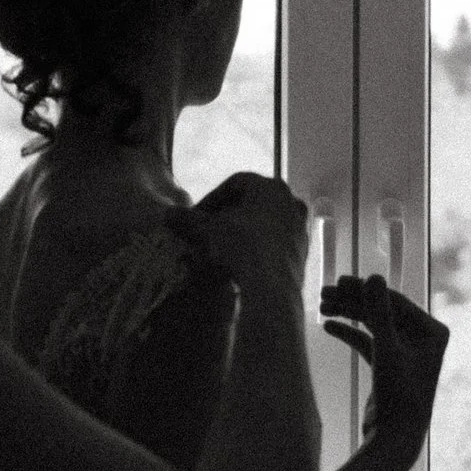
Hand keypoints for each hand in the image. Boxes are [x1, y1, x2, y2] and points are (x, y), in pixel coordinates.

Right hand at [167, 171, 308, 301]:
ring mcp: (300, 226)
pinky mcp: (303, 251)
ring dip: (241, 232)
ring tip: (220, 249)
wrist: (272, 286)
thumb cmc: (240, 246)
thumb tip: (167, 214)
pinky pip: (274, 242)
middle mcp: (290, 200)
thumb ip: (187, 219)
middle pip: (251, 203)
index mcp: (270, 186)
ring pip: (264, 223)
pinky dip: (256, 247)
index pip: (235, 183)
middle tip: (206, 232)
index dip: (211, 199)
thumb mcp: (207, 231)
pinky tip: (240, 262)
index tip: (196, 217)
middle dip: (226, 216)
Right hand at [318, 273, 447, 445]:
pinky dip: (349, 333)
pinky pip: (367, 341)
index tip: (338, 281)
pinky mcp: (388, 365)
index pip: (394, 300)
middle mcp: (421, 339)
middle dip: (353, 301)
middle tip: (324, 291)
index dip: (365, 290)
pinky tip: (328, 326)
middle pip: (382, 310)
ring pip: (372, 324)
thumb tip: (373, 276)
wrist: (394, 438)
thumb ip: (378, 311)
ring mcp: (405, 351)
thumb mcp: (386, 349)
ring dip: (348, 314)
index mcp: (432, 331)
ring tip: (322, 306)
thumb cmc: (398, 394)